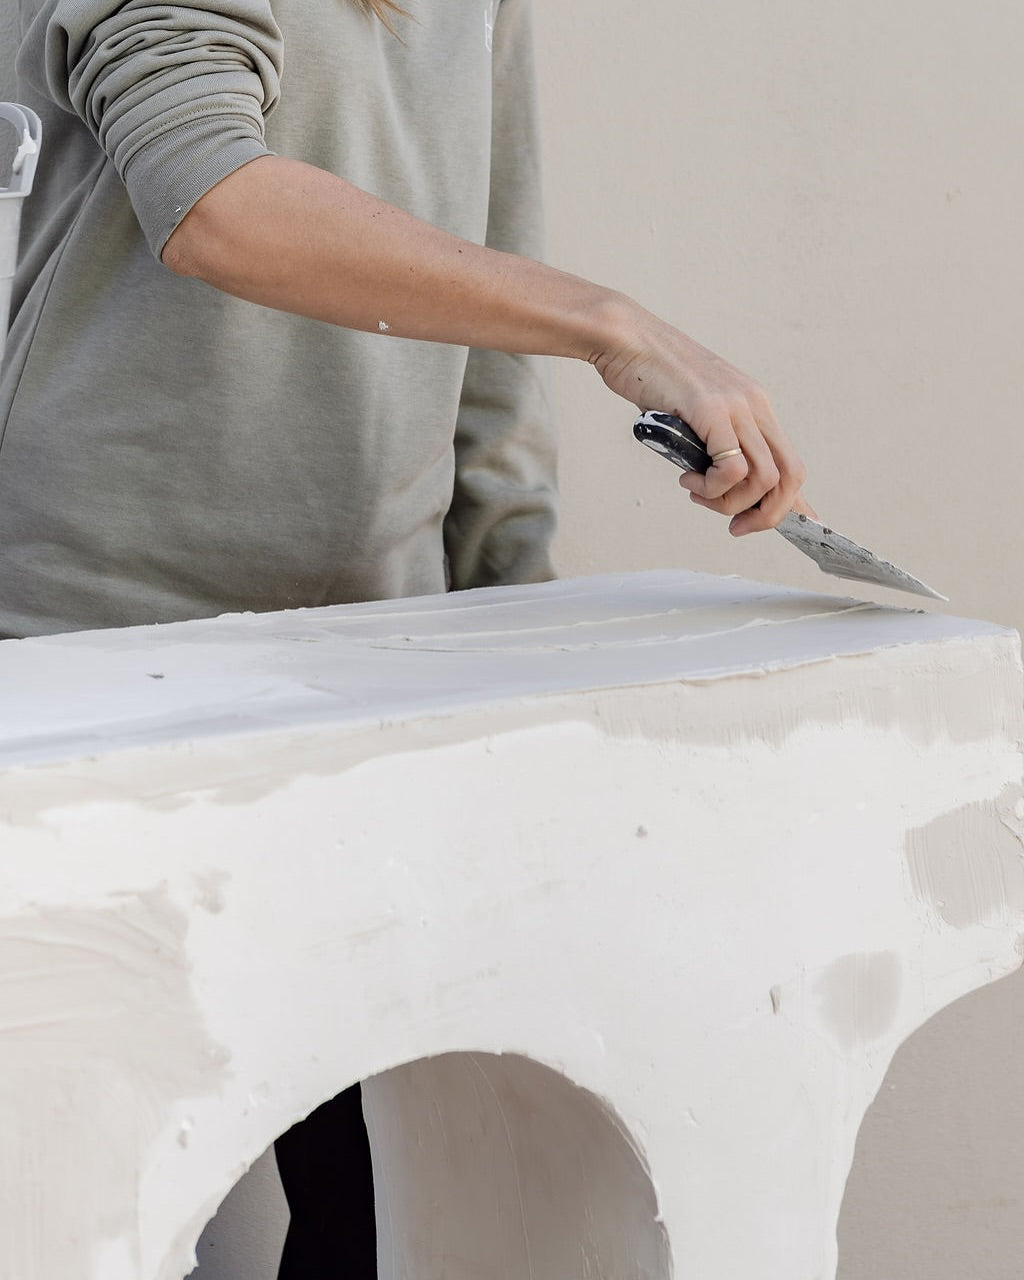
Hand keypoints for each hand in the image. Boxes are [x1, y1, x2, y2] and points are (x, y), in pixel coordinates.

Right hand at [591, 299, 809, 533]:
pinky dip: (713, 486)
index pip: (791, 462)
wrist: (627, 340)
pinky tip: (688, 478)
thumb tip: (720, 479)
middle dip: (767, 515)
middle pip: (789, 476)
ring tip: (698, 494)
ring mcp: (737, 406)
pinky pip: (733, 467)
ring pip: (763, 479)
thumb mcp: (694, 414)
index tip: (777, 524)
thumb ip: (712, 441)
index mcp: (755, 406)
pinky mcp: (711, 410)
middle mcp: (755, 405)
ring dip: (730, 502)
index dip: (792, 503)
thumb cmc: (651, 377)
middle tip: (734, 525)